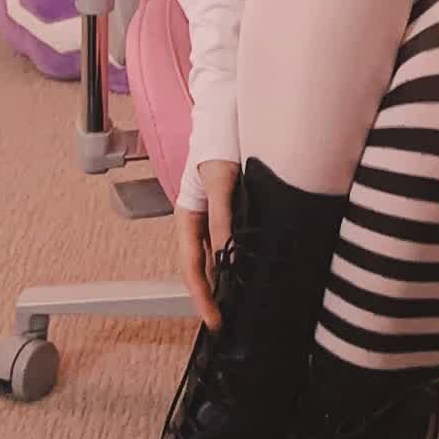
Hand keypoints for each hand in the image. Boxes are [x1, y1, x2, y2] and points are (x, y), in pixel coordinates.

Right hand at [175, 158, 238, 329]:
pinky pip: (234, 243)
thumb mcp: (221, 183)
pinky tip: (251, 273)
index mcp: (187, 217)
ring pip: (219, 258)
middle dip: (213, 296)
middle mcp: (200, 221)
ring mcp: (216, 217)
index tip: (214, 320)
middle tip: (228, 323)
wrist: (231, 115)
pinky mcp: (235, 211)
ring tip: (241, 307)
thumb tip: (229, 256)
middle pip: (203, 267)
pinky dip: (240, 260)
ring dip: (227, 281)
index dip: (202, 296)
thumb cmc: (219, 143)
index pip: (192, 267)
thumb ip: (223, 219)